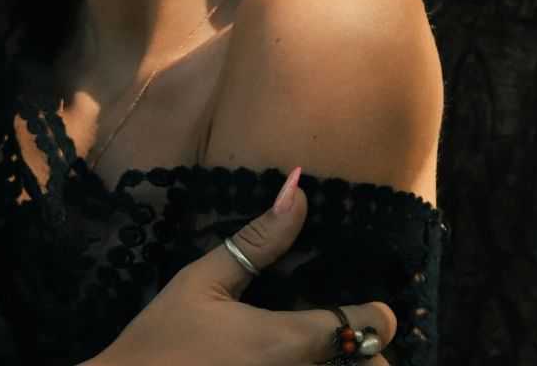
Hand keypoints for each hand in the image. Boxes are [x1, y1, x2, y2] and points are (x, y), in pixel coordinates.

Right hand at [89, 167, 397, 365]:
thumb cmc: (161, 341)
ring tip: (327, 350)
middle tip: (344, 330)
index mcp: (288, 341)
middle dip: (366, 349)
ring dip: (344, 364)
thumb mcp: (201, 282)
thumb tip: (297, 189)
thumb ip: (257, 241)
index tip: (364, 302)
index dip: (375, 312)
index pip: (372, 327)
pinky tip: (292, 362)